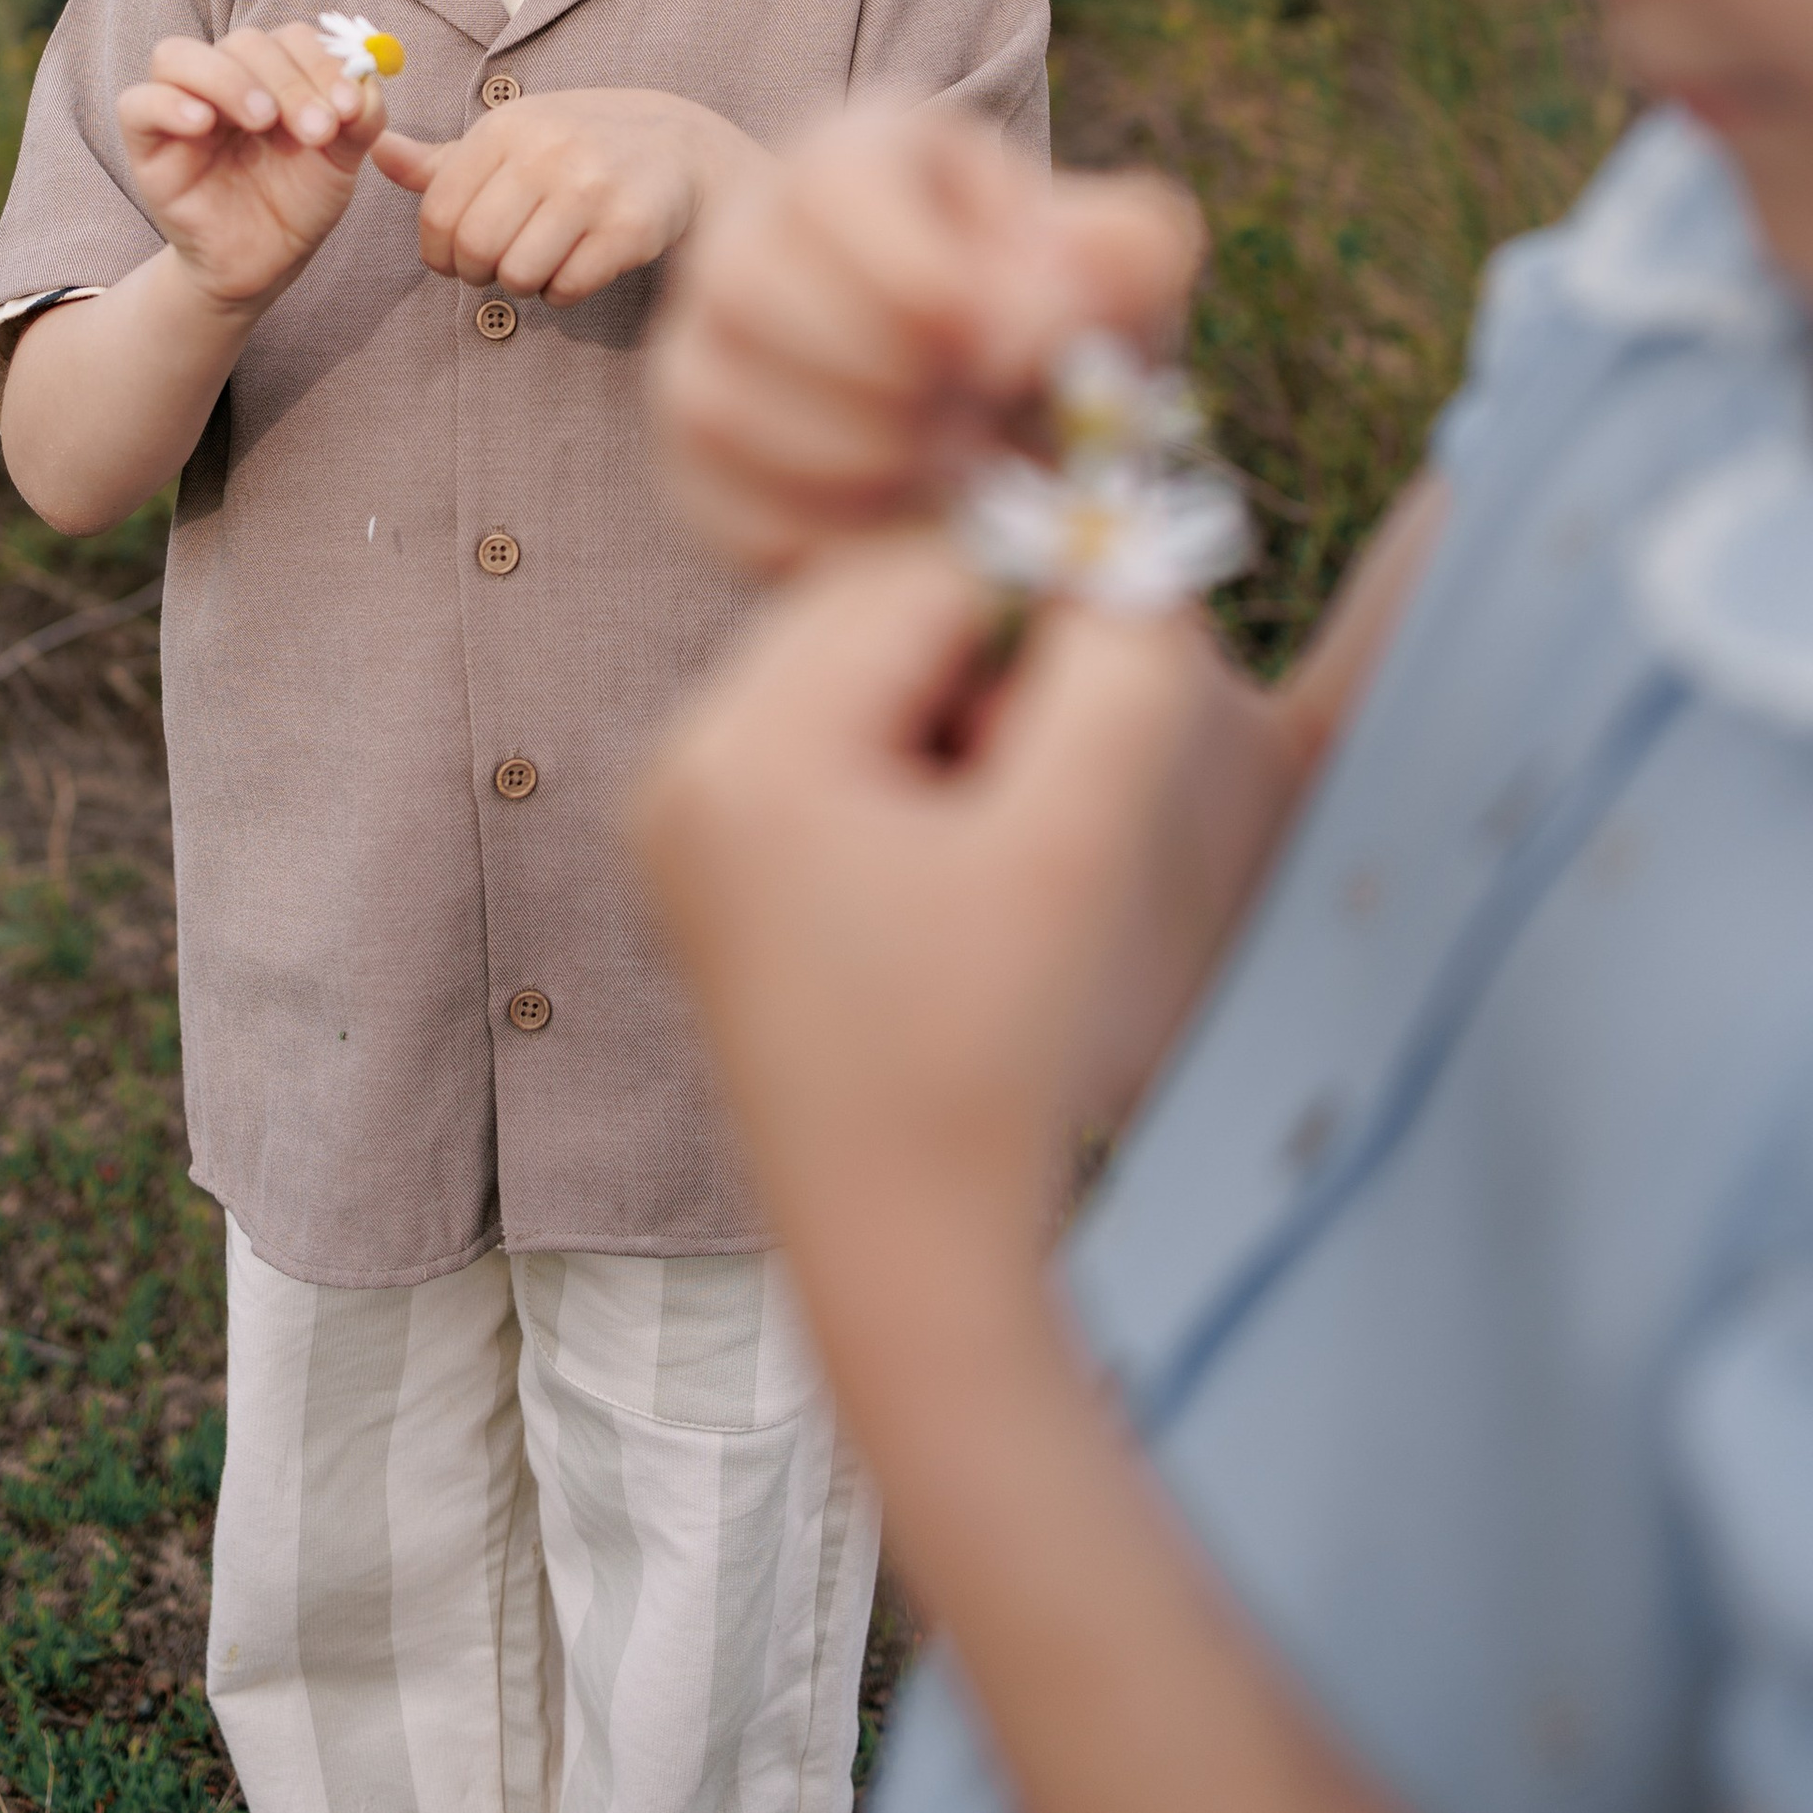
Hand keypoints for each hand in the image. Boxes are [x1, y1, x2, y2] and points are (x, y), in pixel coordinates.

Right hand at [117, 22, 385, 313]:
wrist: (264, 265)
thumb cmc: (297, 203)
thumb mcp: (340, 161)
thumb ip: (360, 117)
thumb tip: (367, 79)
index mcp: (272, 75)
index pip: (290, 38)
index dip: (322, 62)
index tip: (349, 106)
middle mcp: (223, 80)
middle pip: (242, 42)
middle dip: (287, 80)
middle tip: (316, 129)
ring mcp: (180, 106)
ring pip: (177, 55)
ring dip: (227, 79)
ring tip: (264, 121)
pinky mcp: (147, 144)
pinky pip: (137, 104)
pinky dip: (169, 104)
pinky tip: (203, 124)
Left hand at [372, 88, 765, 306]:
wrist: (680, 148)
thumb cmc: (578, 147)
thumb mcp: (512, 138)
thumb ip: (443, 160)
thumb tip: (375, 151)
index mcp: (506, 127)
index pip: (438, 211)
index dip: (438, 250)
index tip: (456, 256)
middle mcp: (547, 152)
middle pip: (474, 249)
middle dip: (478, 273)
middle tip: (498, 266)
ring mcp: (592, 189)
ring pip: (518, 274)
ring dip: (523, 284)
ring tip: (542, 261)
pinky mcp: (631, 228)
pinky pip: (567, 289)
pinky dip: (563, 292)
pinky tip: (577, 266)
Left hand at [631, 530, 1273, 1254]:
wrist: (907, 1261)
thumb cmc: (989, 1064)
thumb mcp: (1075, 847)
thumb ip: (1120, 672)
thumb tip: (1130, 551)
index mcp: (741, 747)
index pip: (914, 571)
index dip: (1039, 593)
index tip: (1124, 668)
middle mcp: (683, 763)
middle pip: (872, 609)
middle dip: (991, 658)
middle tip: (1062, 776)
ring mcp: (685, 819)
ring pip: (862, 672)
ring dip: (964, 714)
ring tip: (1014, 844)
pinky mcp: (714, 870)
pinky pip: (834, 745)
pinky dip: (921, 770)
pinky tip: (968, 876)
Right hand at [652, 104, 1204, 573]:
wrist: (1015, 418)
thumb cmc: (1065, 315)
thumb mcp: (1125, 262)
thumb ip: (1122, 254)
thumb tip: (1021, 321)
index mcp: (859, 153)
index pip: (829, 181)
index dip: (912, 275)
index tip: (1001, 355)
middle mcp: (753, 231)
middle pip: (745, 285)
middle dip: (878, 382)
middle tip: (978, 435)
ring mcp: (704, 342)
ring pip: (714, 398)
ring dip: (850, 463)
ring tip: (951, 484)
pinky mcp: (693, 450)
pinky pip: (711, 496)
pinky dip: (815, 534)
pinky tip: (902, 530)